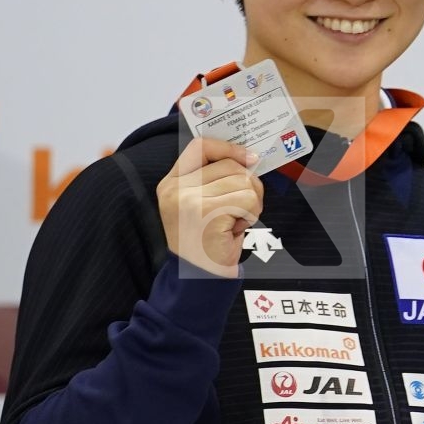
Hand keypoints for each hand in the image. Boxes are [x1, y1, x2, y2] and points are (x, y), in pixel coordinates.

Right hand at [158, 138, 264, 277]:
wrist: (198, 278)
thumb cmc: (207, 241)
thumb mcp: (201, 204)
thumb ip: (216, 180)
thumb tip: (249, 158)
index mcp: (172, 182)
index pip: (201, 146)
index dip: (229, 147)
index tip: (250, 157)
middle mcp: (176, 189)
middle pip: (230, 165)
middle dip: (248, 185)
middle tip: (243, 208)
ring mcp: (189, 200)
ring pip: (243, 181)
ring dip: (252, 202)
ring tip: (237, 220)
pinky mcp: (207, 213)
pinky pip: (248, 199)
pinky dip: (252, 213)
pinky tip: (237, 227)